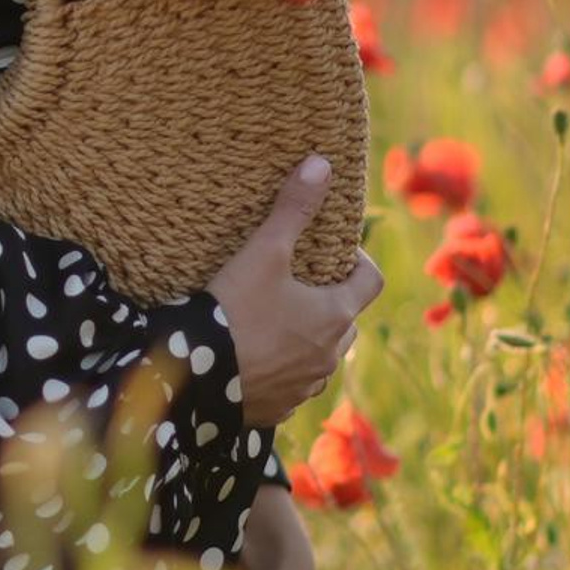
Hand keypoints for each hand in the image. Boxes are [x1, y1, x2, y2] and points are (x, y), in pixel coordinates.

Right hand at [205, 154, 384, 439]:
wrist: (197, 377)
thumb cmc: (235, 309)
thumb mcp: (264, 252)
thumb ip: (293, 209)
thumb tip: (322, 163)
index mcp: (335, 314)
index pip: (372, 280)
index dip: (358, 260)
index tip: (334, 250)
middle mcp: (331, 354)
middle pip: (347, 318)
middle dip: (330, 299)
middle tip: (297, 282)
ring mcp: (307, 384)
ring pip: (321, 354)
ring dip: (308, 338)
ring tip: (273, 319)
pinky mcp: (281, 406)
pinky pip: (294, 383)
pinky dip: (284, 368)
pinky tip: (254, 353)